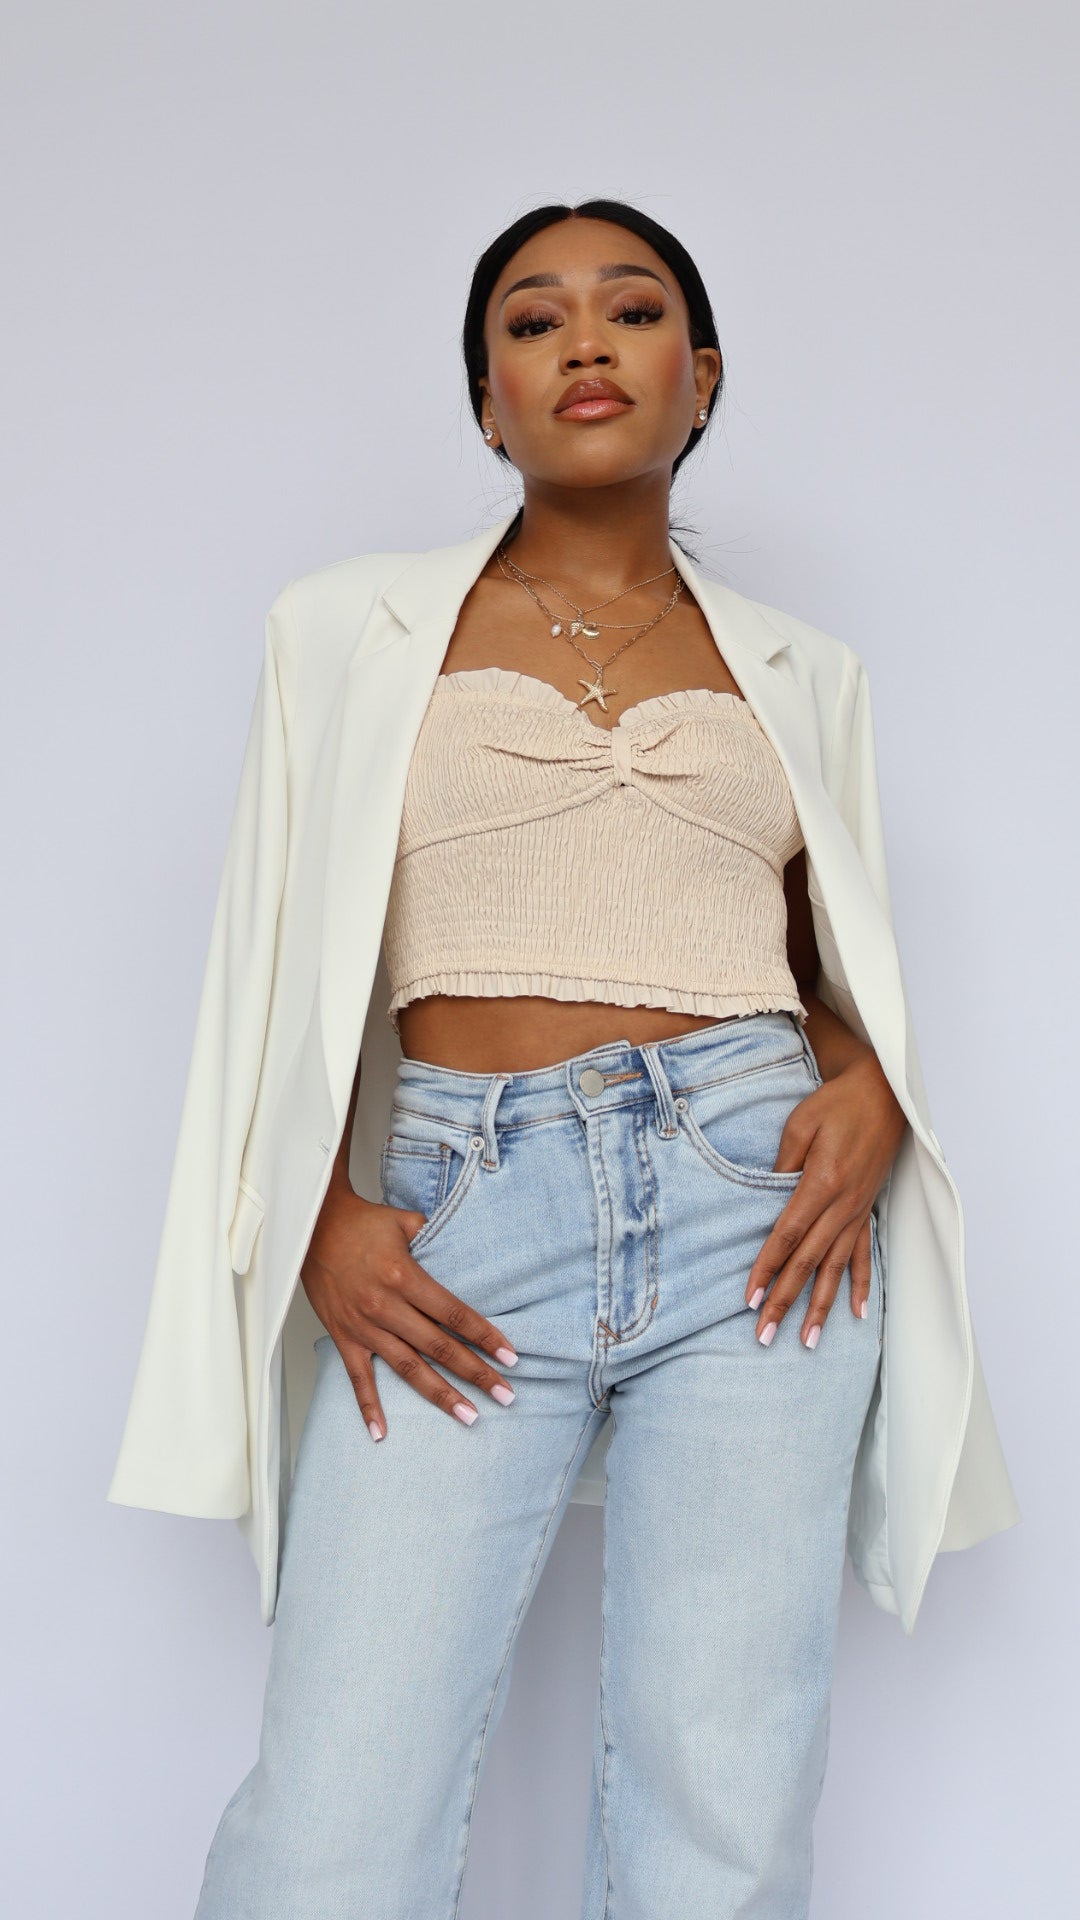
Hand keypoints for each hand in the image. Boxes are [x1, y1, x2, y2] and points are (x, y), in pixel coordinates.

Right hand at [301, 1183, 519, 1438]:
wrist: (312, 1228)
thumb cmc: (361, 1223)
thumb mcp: (406, 1222)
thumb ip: (437, 1238)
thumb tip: (464, 1251)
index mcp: (405, 1278)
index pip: (455, 1314)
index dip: (485, 1337)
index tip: (510, 1357)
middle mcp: (386, 1307)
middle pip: (439, 1347)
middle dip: (476, 1373)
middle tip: (506, 1396)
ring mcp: (364, 1327)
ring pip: (408, 1369)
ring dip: (440, 1394)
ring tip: (469, 1416)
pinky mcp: (343, 1337)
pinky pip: (358, 1378)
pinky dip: (369, 1407)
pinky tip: (382, 1434)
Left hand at [745, 1052, 906, 1348]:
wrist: (882, 1093)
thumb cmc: (836, 1104)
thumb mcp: (799, 1126)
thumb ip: (783, 1166)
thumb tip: (766, 1201)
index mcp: (821, 1184)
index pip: (787, 1237)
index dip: (767, 1269)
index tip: (749, 1299)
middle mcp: (843, 1206)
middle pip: (808, 1263)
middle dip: (785, 1302)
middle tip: (765, 1336)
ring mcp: (859, 1212)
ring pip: (836, 1268)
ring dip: (821, 1306)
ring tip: (807, 1339)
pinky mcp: (868, 1210)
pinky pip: (864, 1255)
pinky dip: (859, 1285)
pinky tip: (855, 1313)